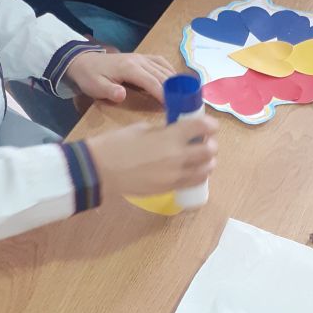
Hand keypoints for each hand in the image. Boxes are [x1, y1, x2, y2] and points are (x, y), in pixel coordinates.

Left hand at [65, 50, 173, 104]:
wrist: (83, 61)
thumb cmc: (90, 77)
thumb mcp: (95, 87)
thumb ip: (109, 91)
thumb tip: (122, 94)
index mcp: (129, 68)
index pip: (152, 82)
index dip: (164, 94)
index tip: (173, 106)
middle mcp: (139, 60)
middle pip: (162, 75)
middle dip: (174, 90)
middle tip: (183, 105)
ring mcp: (141, 57)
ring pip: (164, 68)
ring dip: (174, 81)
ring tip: (183, 95)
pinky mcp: (142, 57)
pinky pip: (160, 62)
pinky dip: (170, 71)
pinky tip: (175, 81)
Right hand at [87, 114, 218, 196]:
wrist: (101, 170)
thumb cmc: (117, 144)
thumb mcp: (142, 128)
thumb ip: (163, 130)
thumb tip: (176, 131)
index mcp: (170, 136)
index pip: (202, 127)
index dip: (211, 125)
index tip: (210, 126)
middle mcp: (178, 156)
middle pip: (209, 150)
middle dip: (210, 144)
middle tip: (205, 142)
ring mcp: (175, 174)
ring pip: (206, 169)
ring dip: (207, 162)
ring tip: (200, 158)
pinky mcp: (169, 188)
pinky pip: (193, 182)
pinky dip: (198, 175)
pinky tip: (193, 170)